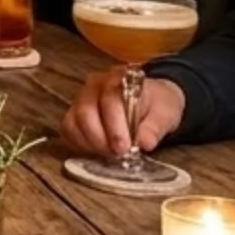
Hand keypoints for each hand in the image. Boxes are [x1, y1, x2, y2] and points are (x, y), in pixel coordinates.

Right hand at [61, 66, 186, 158]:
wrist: (150, 100)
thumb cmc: (157, 104)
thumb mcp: (166, 113)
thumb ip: (155, 127)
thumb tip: (144, 143)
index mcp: (119, 80)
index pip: (110, 100)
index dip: (115, 127)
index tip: (124, 148)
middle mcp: (94, 86)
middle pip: (85, 112)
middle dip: (100, 138)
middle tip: (117, 155)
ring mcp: (80, 100)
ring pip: (72, 123)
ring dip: (90, 144)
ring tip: (110, 155)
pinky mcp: (74, 114)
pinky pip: (68, 131)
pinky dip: (80, 145)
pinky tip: (98, 152)